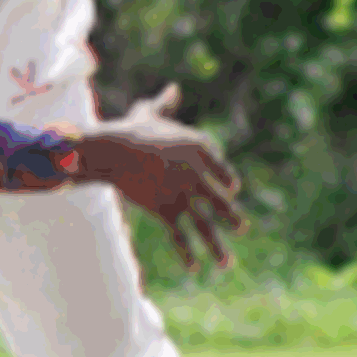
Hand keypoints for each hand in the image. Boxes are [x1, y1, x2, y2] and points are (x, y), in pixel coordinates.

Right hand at [80, 84, 247, 271]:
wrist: (114, 149)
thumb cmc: (131, 128)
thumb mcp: (150, 112)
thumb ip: (166, 104)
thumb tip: (175, 88)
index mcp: (199, 149)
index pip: (220, 168)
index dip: (226, 180)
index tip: (231, 190)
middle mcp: (198, 174)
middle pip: (218, 200)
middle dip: (230, 216)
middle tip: (242, 228)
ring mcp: (184, 194)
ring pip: (204, 224)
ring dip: (216, 246)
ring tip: (227, 264)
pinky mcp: (167, 209)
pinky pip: (180, 234)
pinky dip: (187, 252)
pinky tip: (195, 268)